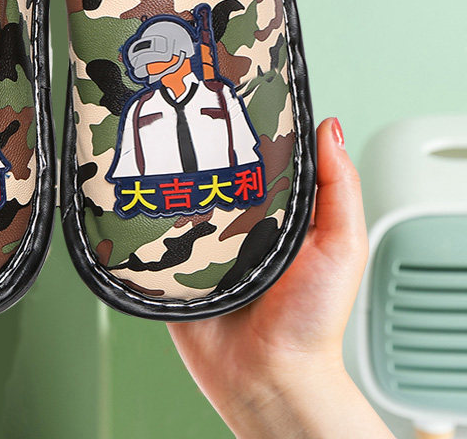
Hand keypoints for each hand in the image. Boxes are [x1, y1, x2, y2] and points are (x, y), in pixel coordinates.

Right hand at [169, 118, 393, 438]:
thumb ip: (339, 188)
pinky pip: (149, 236)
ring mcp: (200, 243)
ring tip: (144, 143)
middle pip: (210, 172)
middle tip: (173, 108)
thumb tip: (330, 127)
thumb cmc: (311, 320)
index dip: (243, 127)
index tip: (226, 91)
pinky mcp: (170, 267)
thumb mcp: (341, 246)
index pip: (255, 157)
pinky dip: (139, 218)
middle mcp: (235, 222)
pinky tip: (128, 193)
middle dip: (193, 146)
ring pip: (176, 198)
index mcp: (275, 211)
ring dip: (163, 178)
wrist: (269, 378)